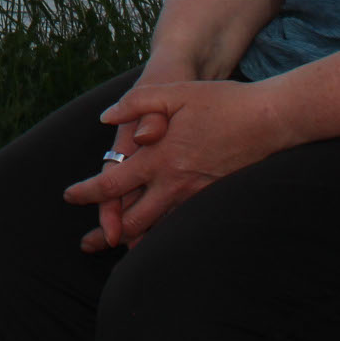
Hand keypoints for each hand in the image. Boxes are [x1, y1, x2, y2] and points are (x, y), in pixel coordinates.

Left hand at [63, 79, 295, 251]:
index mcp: (159, 157)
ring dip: (135, 240)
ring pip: (158, 230)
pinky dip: (163, 235)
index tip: (70, 196)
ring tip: (117, 248)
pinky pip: (181, 225)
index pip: (112, 184)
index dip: (87, 193)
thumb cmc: (221, 102)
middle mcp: (174, 184)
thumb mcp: (174, 92)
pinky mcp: (213, 200)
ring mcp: (196, 196)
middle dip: (107, 233)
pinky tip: (156, 239)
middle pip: (132, 221)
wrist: (269, 121)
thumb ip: (136, 103)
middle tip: (89, 241)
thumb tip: (105, 118)